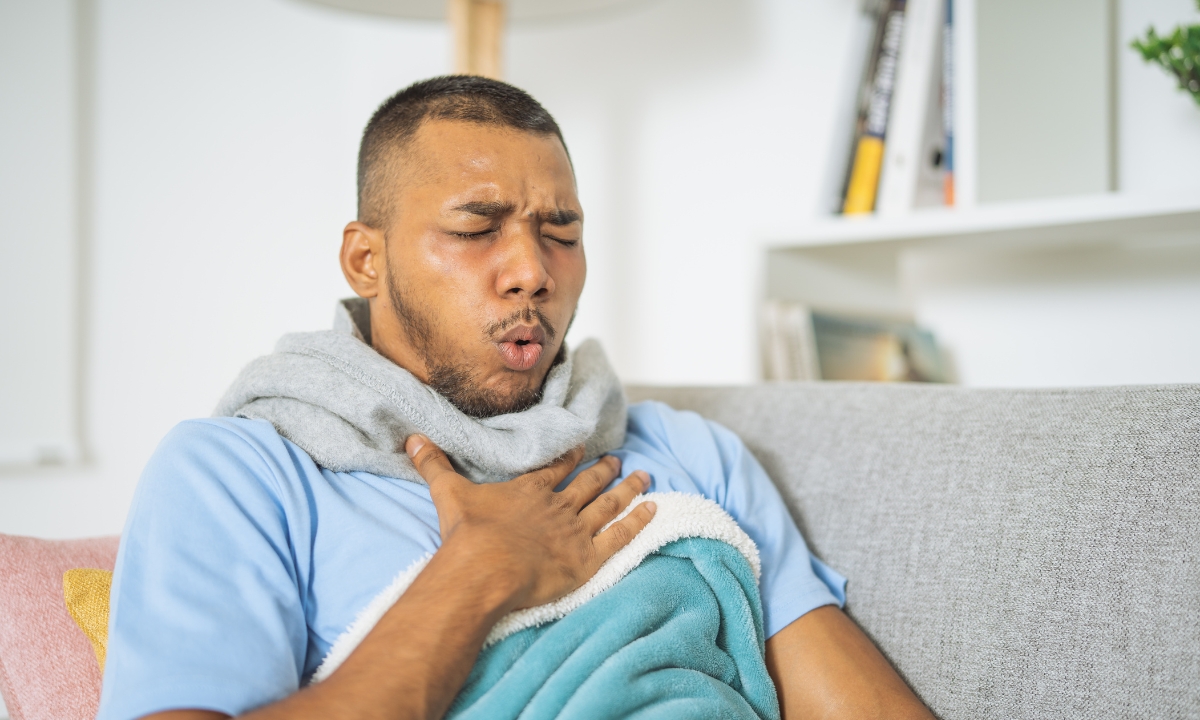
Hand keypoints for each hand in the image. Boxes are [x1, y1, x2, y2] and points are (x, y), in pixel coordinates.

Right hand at [405, 436, 656, 609]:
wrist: (487, 566)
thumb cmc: (469, 533)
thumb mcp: (449, 492)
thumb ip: (433, 465)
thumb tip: (412, 439)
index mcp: (530, 490)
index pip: (555, 469)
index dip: (570, 457)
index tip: (582, 446)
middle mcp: (558, 506)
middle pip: (588, 484)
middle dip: (604, 471)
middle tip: (618, 459)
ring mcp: (576, 531)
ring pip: (609, 505)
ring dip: (627, 489)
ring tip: (644, 475)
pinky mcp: (589, 558)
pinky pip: (621, 536)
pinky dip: (639, 521)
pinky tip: (654, 508)